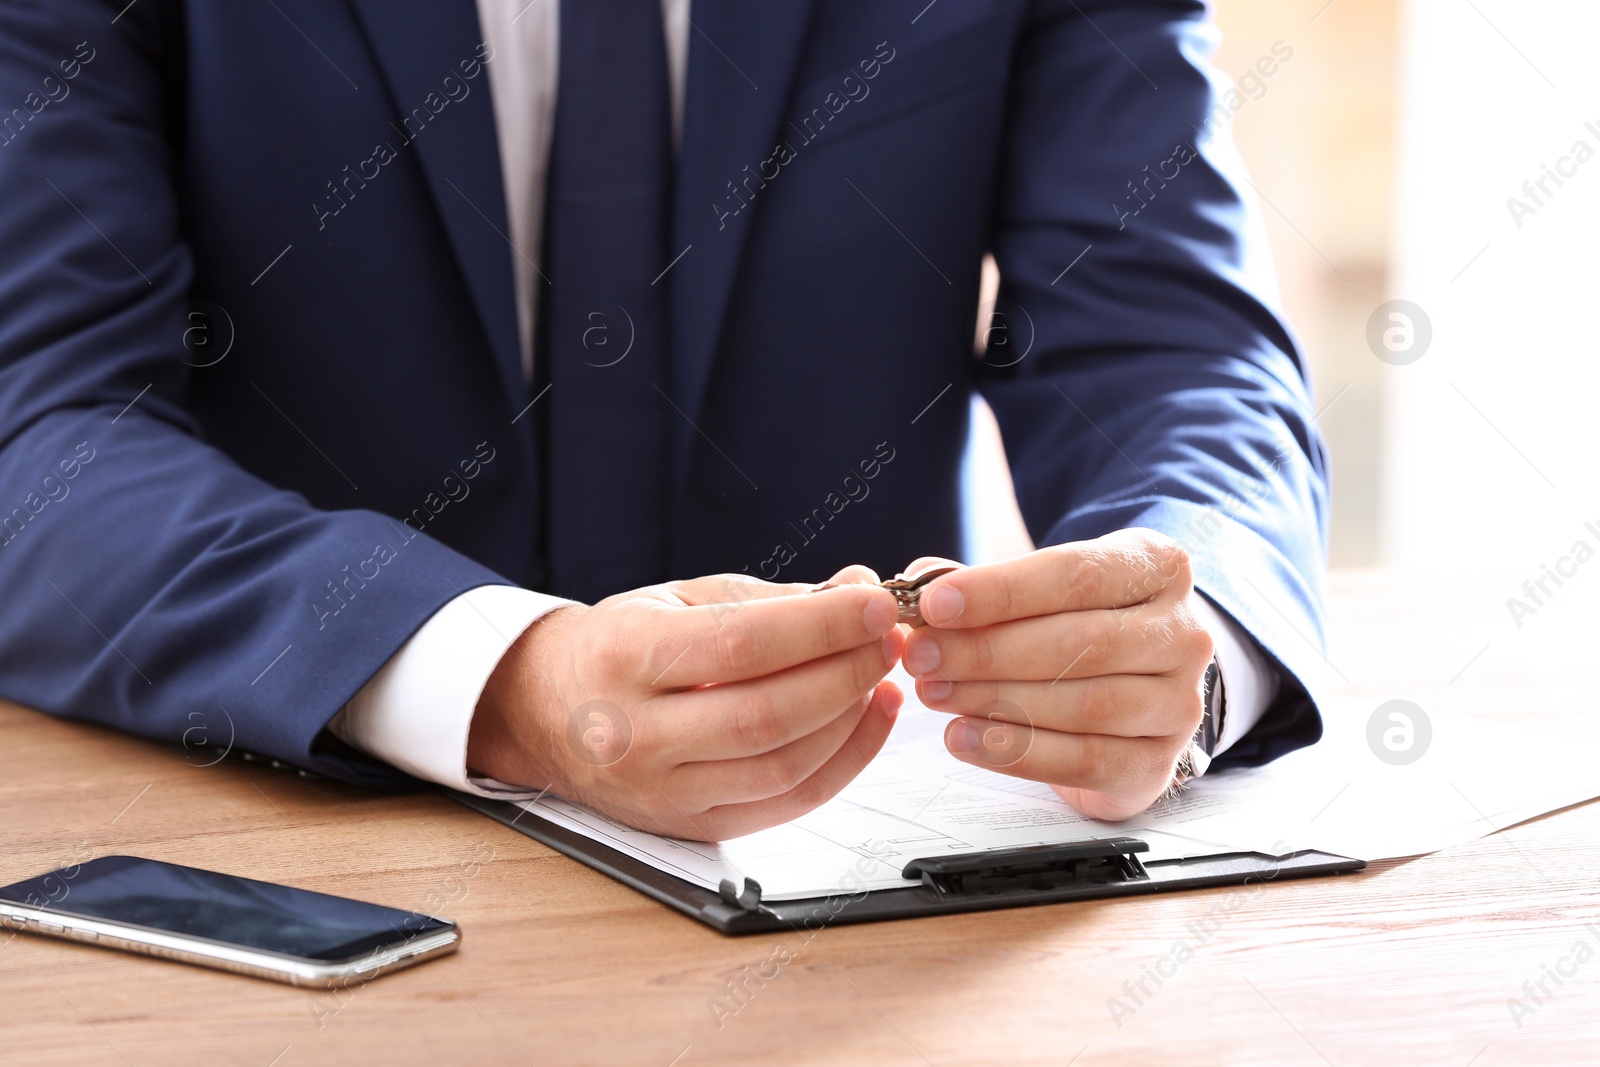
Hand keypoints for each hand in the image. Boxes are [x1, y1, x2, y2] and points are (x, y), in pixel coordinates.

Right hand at [467, 568, 905, 840]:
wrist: (542, 713)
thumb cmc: (615, 648)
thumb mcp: (676, 600)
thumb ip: (768, 600)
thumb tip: (856, 591)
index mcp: (625, 657)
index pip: (742, 644)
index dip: (821, 626)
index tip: (874, 605)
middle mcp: (637, 733)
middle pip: (768, 713)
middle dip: (847, 672)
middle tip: (887, 639)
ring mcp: (662, 791)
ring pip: (783, 767)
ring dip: (851, 720)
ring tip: (881, 675)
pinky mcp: (690, 826)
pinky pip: (784, 803)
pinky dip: (840, 763)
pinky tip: (865, 720)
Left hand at [900, 529, 1212, 820]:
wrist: (1135, 687)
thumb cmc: (1079, 625)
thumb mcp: (1044, 588)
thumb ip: (985, 585)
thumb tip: (923, 582)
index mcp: (1159, 569)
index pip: (1076, 575)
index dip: (1001, 591)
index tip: (935, 604)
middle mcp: (1184, 634)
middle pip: (1081, 642)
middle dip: (986, 650)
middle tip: (921, 655)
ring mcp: (1179, 703)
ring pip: (1085, 704)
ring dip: (995, 700)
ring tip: (934, 694)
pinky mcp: (1159, 763)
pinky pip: (1085, 760)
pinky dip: (1017, 752)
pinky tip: (964, 739)